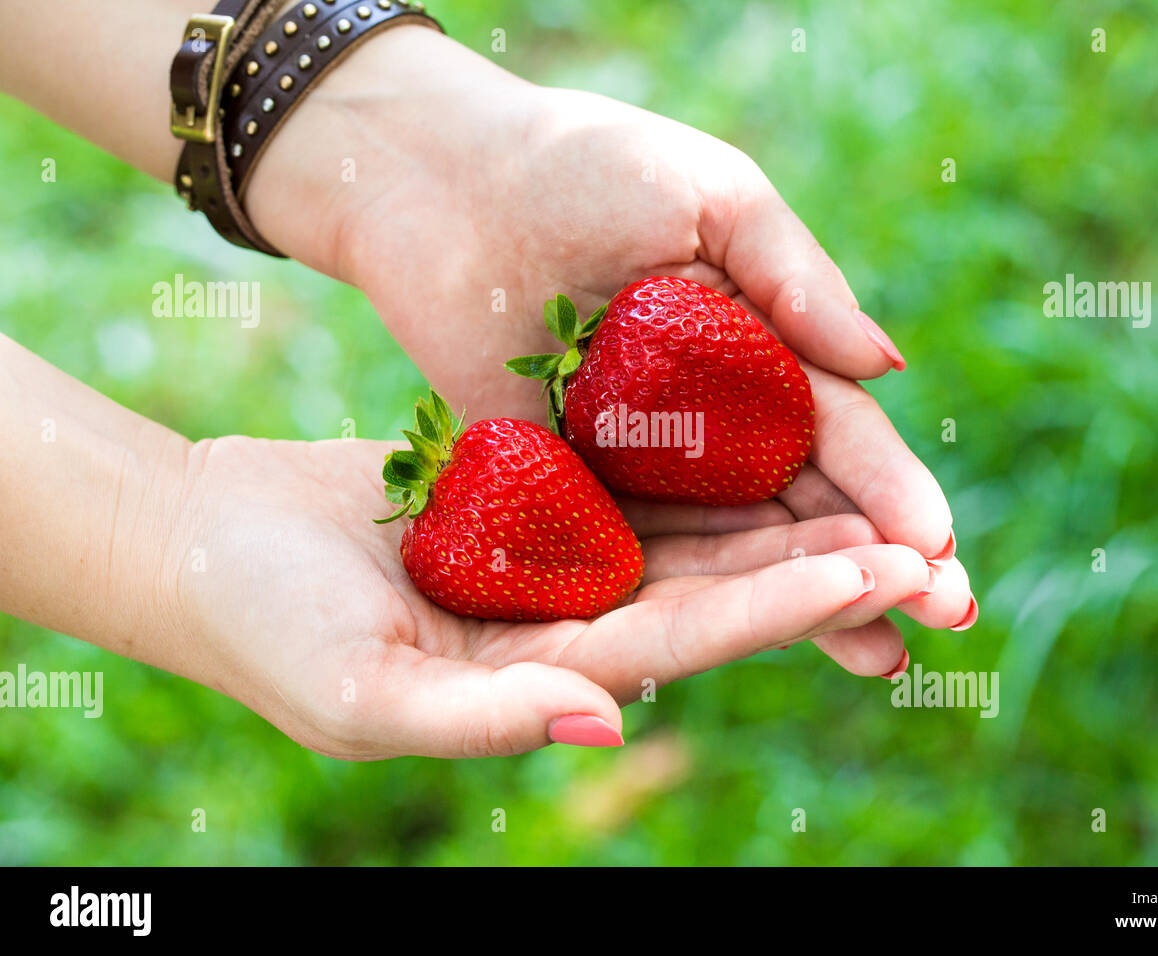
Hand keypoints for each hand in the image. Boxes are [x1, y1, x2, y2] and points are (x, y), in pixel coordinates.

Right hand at [168, 436, 932, 757]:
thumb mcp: (361, 693)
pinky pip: (630, 482)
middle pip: (713, 593)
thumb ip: (485, 713)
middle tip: (920, 540)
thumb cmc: (263, 629)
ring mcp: (554, 563)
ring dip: (776, 516)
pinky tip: (761, 434)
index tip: (873, 571)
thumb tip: (609, 724)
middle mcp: (568, 625)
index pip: (687, 639)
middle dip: (815, 567)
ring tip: (871, 488)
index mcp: (545, 676)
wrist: (206, 545)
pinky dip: (696, 467)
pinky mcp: (532, 502)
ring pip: (688, 538)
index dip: (782, 605)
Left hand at [245, 27, 977, 650]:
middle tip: (948, 620)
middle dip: (879, 562)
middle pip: (805, 504)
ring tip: (882, 659)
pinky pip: (637, 549)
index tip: (942, 546)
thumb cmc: (582, 165)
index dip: (893, 488)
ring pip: (738, 546)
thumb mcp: (711, 199)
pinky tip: (751, 643)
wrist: (441, 183)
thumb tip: (890, 367)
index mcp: (758, 347)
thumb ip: (795, 281)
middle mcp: (711, 418)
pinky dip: (693, 598)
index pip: (839, 431)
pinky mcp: (567, 487)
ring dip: (809, 602)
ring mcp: (642, 461)